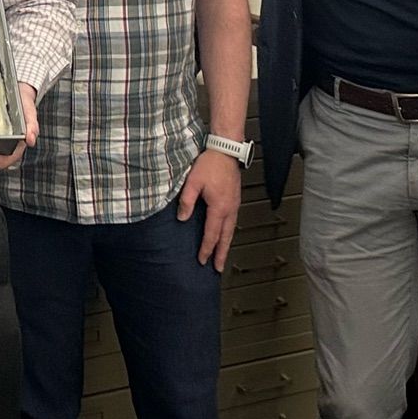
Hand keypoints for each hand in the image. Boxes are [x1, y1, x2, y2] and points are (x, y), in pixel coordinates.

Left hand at [178, 149, 242, 269]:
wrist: (226, 151)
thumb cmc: (210, 165)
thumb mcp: (193, 182)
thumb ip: (186, 201)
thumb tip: (182, 218)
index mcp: (218, 208)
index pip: (212, 234)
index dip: (206, 249)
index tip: (202, 260)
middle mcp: (229, 209)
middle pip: (226, 237)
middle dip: (221, 254)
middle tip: (218, 268)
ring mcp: (234, 205)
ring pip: (231, 230)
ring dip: (226, 244)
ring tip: (222, 255)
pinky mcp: (235, 199)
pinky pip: (233, 222)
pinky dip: (229, 232)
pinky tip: (225, 234)